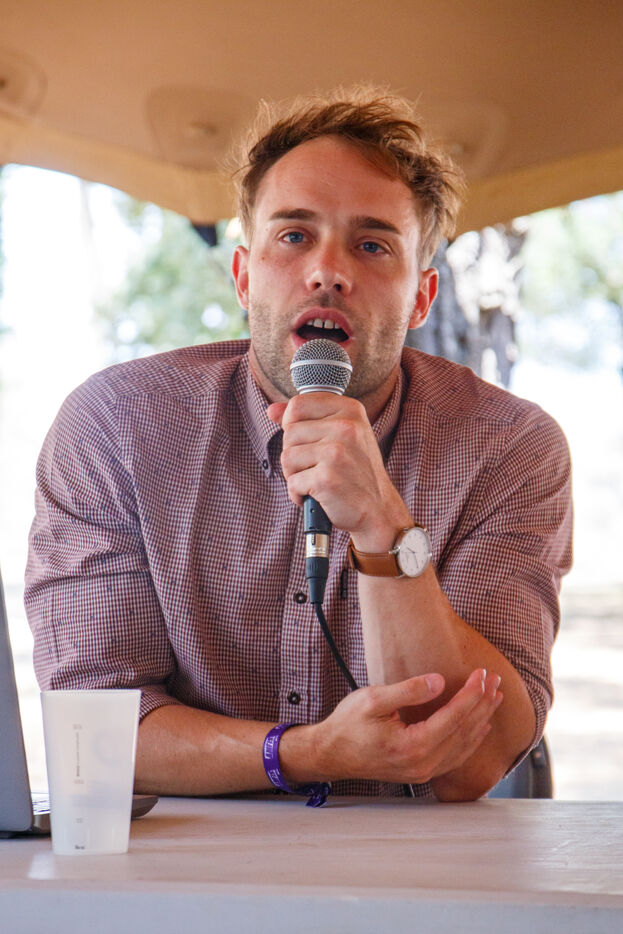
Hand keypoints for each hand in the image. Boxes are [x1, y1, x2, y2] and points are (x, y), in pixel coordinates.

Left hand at [267, 392, 408, 544]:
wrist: (378, 509)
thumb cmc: (356, 472)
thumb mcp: (340, 436)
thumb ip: (307, 419)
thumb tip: (271, 410)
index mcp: (350, 410)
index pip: (298, 405)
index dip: (291, 424)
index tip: (306, 441)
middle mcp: (346, 427)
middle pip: (289, 433)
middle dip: (294, 455)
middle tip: (317, 468)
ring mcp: (336, 452)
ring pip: (287, 457)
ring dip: (295, 475)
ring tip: (317, 481)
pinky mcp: (326, 478)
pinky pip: (292, 482)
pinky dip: (298, 494)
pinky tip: (317, 496)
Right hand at [287, 669, 502, 785]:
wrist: (331, 753)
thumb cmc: (348, 725)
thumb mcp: (374, 699)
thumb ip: (409, 690)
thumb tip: (440, 681)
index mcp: (413, 745)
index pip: (454, 716)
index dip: (472, 693)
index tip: (482, 673)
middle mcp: (423, 763)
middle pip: (465, 731)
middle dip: (483, 703)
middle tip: (495, 680)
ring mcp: (423, 771)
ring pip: (464, 745)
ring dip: (481, 719)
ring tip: (494, 698)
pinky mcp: (421, 771)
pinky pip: (456, 756)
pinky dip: (471, 738)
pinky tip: (479, 727)